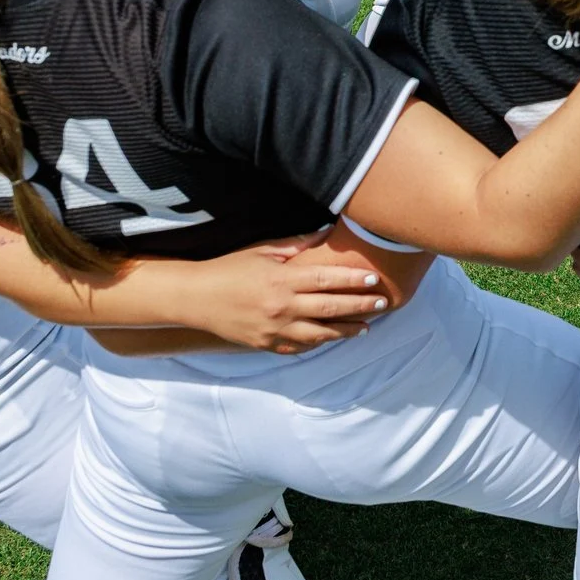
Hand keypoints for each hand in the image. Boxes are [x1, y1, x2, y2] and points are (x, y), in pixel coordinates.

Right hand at [182, 230, 394, 353]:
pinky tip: (331, 338)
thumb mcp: (262, 250)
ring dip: (345, 331)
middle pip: (330, 309)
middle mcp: (281, 307)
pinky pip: (298, 348)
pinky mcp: (265, 345)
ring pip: (319, 335)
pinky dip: (318, 343)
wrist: (195, 298)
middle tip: (383, 303)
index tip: (374, 280)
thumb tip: (326, 231)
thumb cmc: (230, 268)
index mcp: (281, 280)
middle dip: (360, 306)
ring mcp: (274, 329)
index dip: (352, 281)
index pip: (326, 281)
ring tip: (365, 327)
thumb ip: (297, 244)